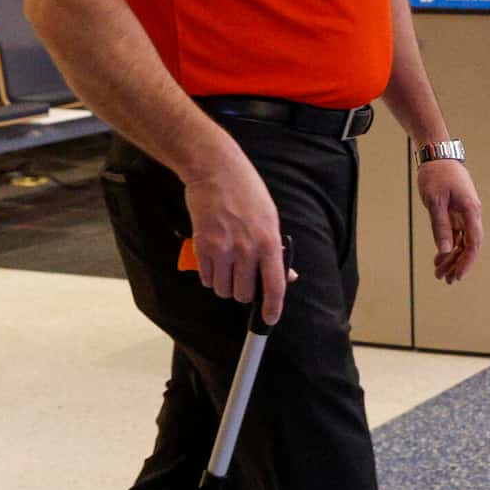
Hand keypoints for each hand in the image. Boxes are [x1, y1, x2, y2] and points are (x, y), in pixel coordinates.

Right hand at [181, 152, 287, 323]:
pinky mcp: (203, 246)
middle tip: (241, 276)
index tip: (269, 319)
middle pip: (243, 294)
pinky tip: (213, 261)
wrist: (216, 171)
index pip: (274, 286)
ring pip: (223, 289)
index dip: (272, 308)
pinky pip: (206, 278)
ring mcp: (223, 249)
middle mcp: (247, 249)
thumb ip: (276, 250)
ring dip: (225, 284)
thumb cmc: (246, 192)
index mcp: (269, 242)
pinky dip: (209, 276)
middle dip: (243, 291)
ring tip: (226, 266)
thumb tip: (286, 275)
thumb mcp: (270, 218)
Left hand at [416, 157, 482, 284]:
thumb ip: (441, 227)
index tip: (456, 277)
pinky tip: (439, 258)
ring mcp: (465, 213)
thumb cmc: (436, 175)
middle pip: (469, 246)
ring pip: (462, 242)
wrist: (438, 155)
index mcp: (471, 211)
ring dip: (452, 258)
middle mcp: (472, 214)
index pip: (473, 244)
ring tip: (439, 273)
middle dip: (458, 265)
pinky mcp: (458, 211)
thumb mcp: (435, 202)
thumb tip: (445, 251)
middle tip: (445, 280)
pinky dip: (448, 246)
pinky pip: (456, 234)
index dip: (466, 263)